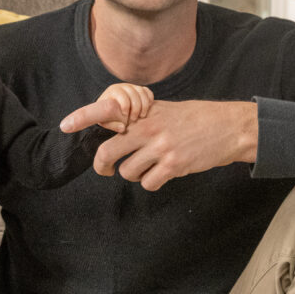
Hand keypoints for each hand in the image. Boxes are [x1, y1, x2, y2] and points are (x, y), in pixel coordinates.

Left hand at [67, 99, 257, 190]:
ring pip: (128, 172)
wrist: (229, 128)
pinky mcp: (173, 165)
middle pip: (107, 152)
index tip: (65, 126)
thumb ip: (142, 119)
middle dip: (103, 166)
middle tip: (106, 170)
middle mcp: (148, 128)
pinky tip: (162, 174)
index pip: (106, 111)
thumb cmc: (196, 118)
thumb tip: (118, 130)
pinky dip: (152, 182)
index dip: (82, 118)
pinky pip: (148, 183)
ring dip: (135, 174)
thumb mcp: (165, 110)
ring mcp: (160, 147)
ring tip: (149, 167)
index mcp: (144, 113)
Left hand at [80, 83, 153, 132]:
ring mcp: (132, 87)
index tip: (125, 115)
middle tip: (134, 119)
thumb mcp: (106, 121)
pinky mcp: (140, 90)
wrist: (111, 109)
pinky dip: (149, 99)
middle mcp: (123, 86)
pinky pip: (147, 92)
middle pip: (133, 93)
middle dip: (136, 107)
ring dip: (144, 105)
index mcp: (113, 91)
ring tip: (142, 116)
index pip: (121, 94)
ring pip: (142, 92)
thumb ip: (113, 125)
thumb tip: (123, 128)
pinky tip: (147, 109)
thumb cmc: (108, 115)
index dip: (125, 105)